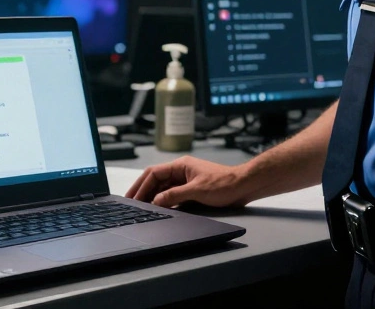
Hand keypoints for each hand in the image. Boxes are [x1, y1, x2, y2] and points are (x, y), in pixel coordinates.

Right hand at [126, 157, 251, 208]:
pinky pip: (173, 195)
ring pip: (163, 188)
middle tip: (131, 202)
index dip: (141, 186)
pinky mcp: (192, 190)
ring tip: (141, 208)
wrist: (243, 186)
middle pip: (156, 180)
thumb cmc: (224, 184)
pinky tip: (158, 209)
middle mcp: (181, 171)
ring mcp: (186, 181)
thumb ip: (174, 195)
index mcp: (180, 165)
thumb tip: (155, 201)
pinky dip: (164, 202)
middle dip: (143, 191)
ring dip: (153, 197)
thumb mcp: (197, 190)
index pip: (154, 173)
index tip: (133, 198)